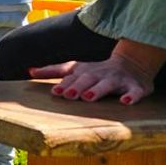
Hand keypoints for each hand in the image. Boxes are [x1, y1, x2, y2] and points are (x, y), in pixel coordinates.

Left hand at [31, 54, 155, 104]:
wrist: (133, 63)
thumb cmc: (96, 71)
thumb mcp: (74, 68)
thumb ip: (53, 71)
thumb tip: (29, 71)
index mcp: (85, 71)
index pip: (73, 77)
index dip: (64, 84)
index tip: (56, 92)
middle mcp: (100, 74)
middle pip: (88, 79)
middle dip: (78, 87)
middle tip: (69, 95)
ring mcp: (118, 80)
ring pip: (108, 84)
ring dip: (99, 89)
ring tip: (89, 97)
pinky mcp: (136, 86)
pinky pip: (136, 91)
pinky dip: (132, 95)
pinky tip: (126, 101)